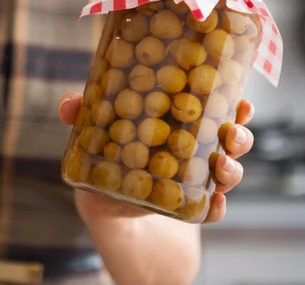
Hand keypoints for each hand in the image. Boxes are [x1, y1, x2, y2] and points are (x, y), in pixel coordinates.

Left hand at [58, 92, 254, 223]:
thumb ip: (80, 114)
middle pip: (230, 139)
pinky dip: (216, 208)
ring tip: (223, 168)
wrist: (102, 202)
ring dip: (233, 170)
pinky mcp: (187, 207)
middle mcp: (195, 149)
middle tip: (233, 135)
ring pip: (228, 172)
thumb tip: (69, 104)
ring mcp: (195, 179)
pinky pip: (210, 210)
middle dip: (240, 136)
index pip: (214, 108)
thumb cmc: (103, 153)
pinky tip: (215, 205)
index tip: (240, 100)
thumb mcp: (91, 130)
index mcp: (180, 123)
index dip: (233, 104)